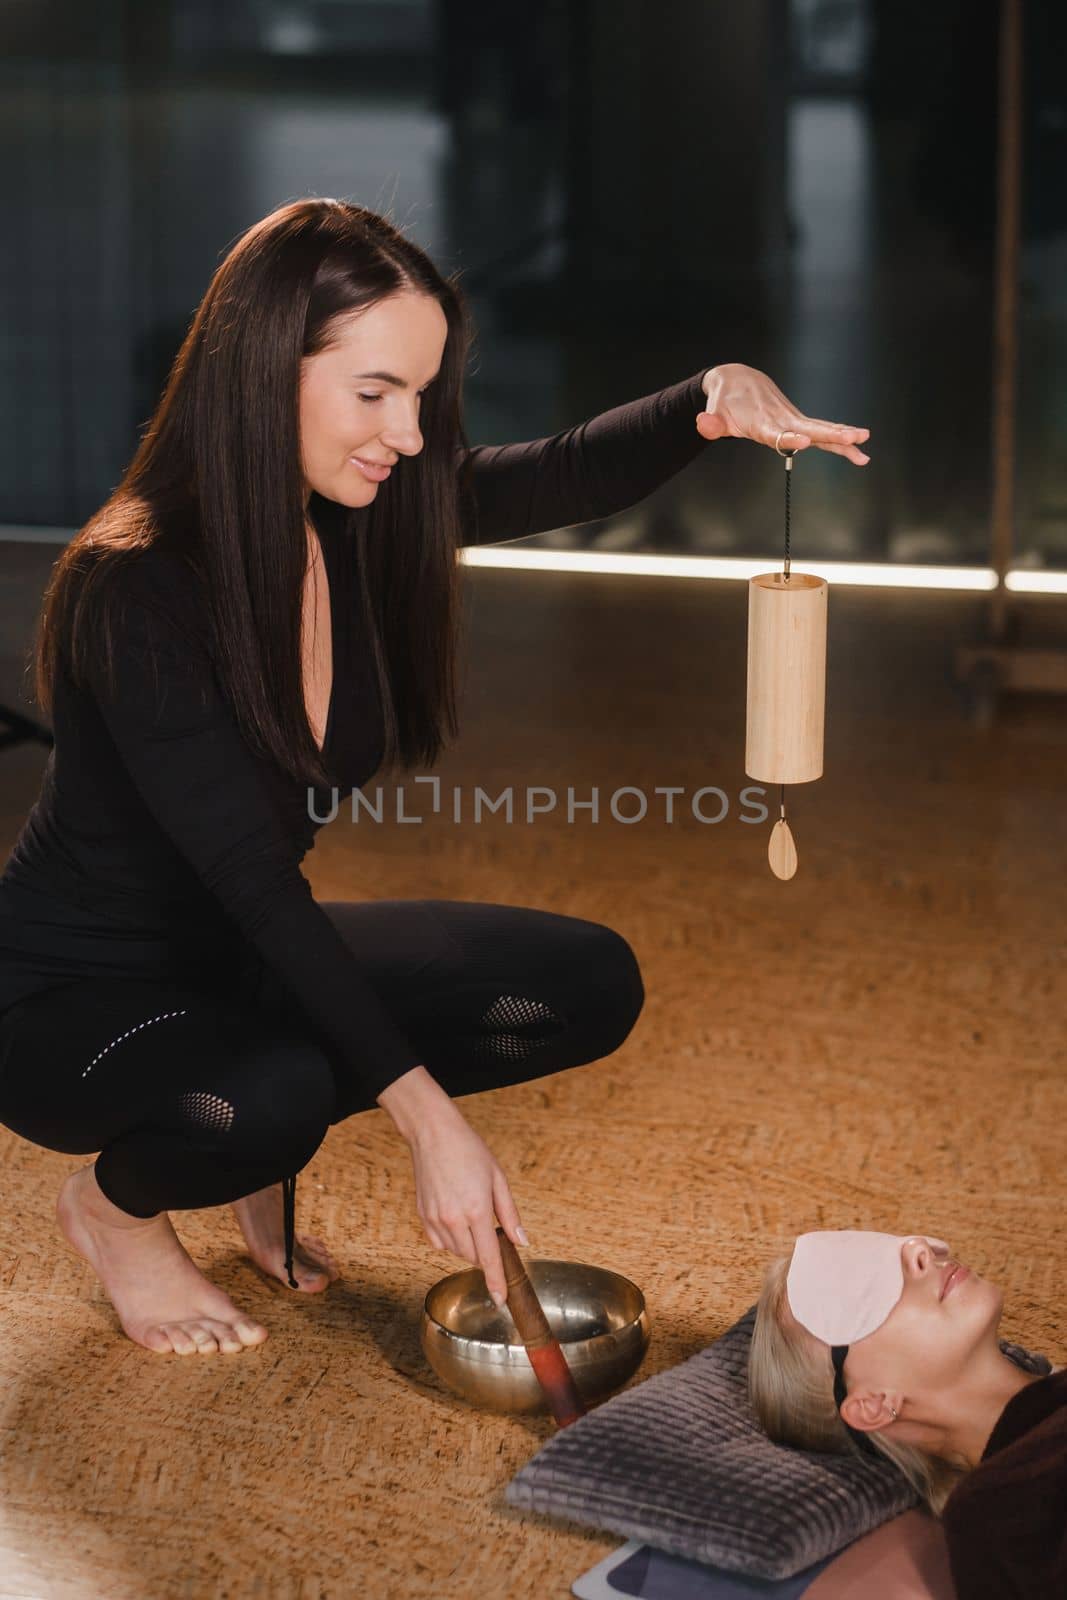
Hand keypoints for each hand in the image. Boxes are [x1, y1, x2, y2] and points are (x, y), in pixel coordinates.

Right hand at [407, 1097, 528, 1307]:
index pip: (488, 1258)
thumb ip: (509, 1214)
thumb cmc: (469, 1150)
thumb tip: (521, 1242)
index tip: (500, 1301)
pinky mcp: (423, 1216)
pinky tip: (455, 1220)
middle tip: (489, 1227)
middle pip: (472, 1257)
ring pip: (455, 1252)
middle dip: (484, 1253)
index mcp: (476, 1210)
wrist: (433, 1134)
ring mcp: (435, 1219)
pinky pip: (439, 1243)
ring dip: (468, 1246)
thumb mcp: (498, 1178)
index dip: (495, 1282)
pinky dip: (450, 1240)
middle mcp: (453, 1219)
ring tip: (471, 1215)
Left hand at [697, 363, 869, 464]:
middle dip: (832, 435)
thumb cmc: (725, 401)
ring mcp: (792, 420)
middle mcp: (781, 420)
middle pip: (810, 430)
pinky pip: (821, 432)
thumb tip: (703, 425)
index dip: (788, 439)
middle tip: (855, 439)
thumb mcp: (714, 412)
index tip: (803, 441)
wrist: (738, 379)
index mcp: (761, 423)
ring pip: (821, 430)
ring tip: (864, 448)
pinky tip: (858, 452)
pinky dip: (839, 440)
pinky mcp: (797, 421)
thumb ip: (710, 423)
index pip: (777, 433)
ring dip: (843, 439)